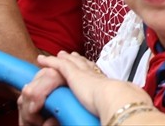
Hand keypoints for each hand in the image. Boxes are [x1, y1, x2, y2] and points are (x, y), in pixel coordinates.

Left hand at [20, 52, 149, 125]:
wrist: (116, 99)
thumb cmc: (121, 104)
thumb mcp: (120, 103)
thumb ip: (118, 102)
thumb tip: (122, 110)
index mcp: (105, 83)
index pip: (96, 73)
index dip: (91, 68)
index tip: (89, 65)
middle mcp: (95, 75)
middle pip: (84, 64)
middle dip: (78, 59)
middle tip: (73, 54)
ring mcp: (83, 73)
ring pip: (71, 62)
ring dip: (64, 58)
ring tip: (58, 54)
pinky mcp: (73, 74)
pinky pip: (58, 65)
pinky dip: (49, 61)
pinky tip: (42, 59)